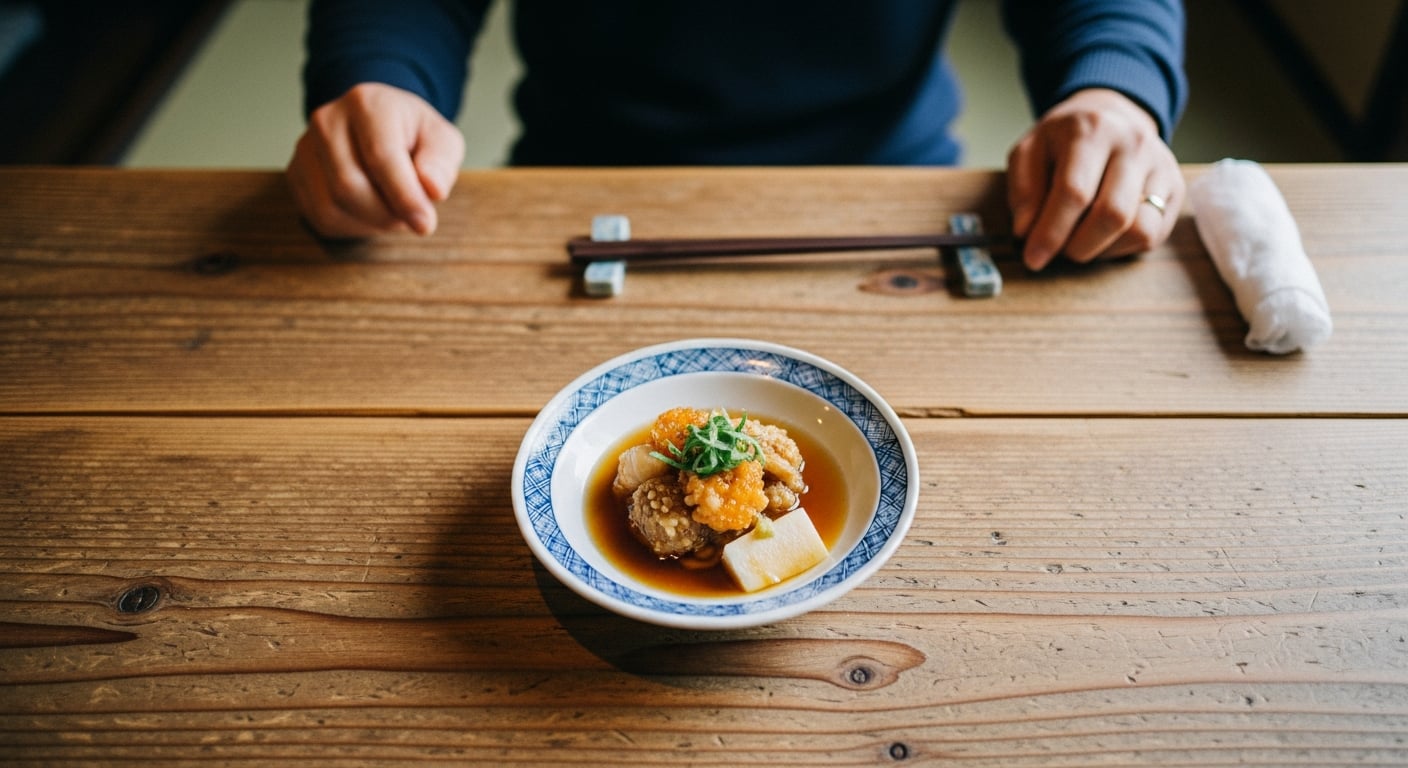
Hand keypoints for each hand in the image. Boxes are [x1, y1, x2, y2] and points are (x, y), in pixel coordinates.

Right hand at [287, 83, 464, 237]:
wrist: (377, 126)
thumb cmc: (412, 136)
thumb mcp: (441, 140)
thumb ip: (441, 162)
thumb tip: (433, 189)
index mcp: (366, 103)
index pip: (380, 156)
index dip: (404, 196)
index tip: (425, 224)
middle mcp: (327, 120)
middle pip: (349, 186)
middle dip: (386, 214)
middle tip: (412, 217)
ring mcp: (305, 148)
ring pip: (332, 207)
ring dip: (371, 223)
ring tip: (394, 210)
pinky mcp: (296, 175)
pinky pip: (320, 217)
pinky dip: (352, 226)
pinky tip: (371, 212)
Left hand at [1006, 88, 1182, 270]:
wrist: (1108, 117)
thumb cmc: (1062, 141)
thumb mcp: (1029, 152)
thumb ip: (1023, 190)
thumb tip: (1026, 231)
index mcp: (1092, 131)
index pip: (1074, 192)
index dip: (1050, 233)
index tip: (1032, 258)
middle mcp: (1134, 145)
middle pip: (1111, 214)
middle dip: (1077, 247)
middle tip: (1057, 251)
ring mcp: (1160, 166)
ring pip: (1139, 229)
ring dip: (1101, 250)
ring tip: (1078, 242)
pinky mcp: (1175, 188)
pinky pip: (1152, 235)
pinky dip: (1121, 248)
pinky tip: (1101, 237)